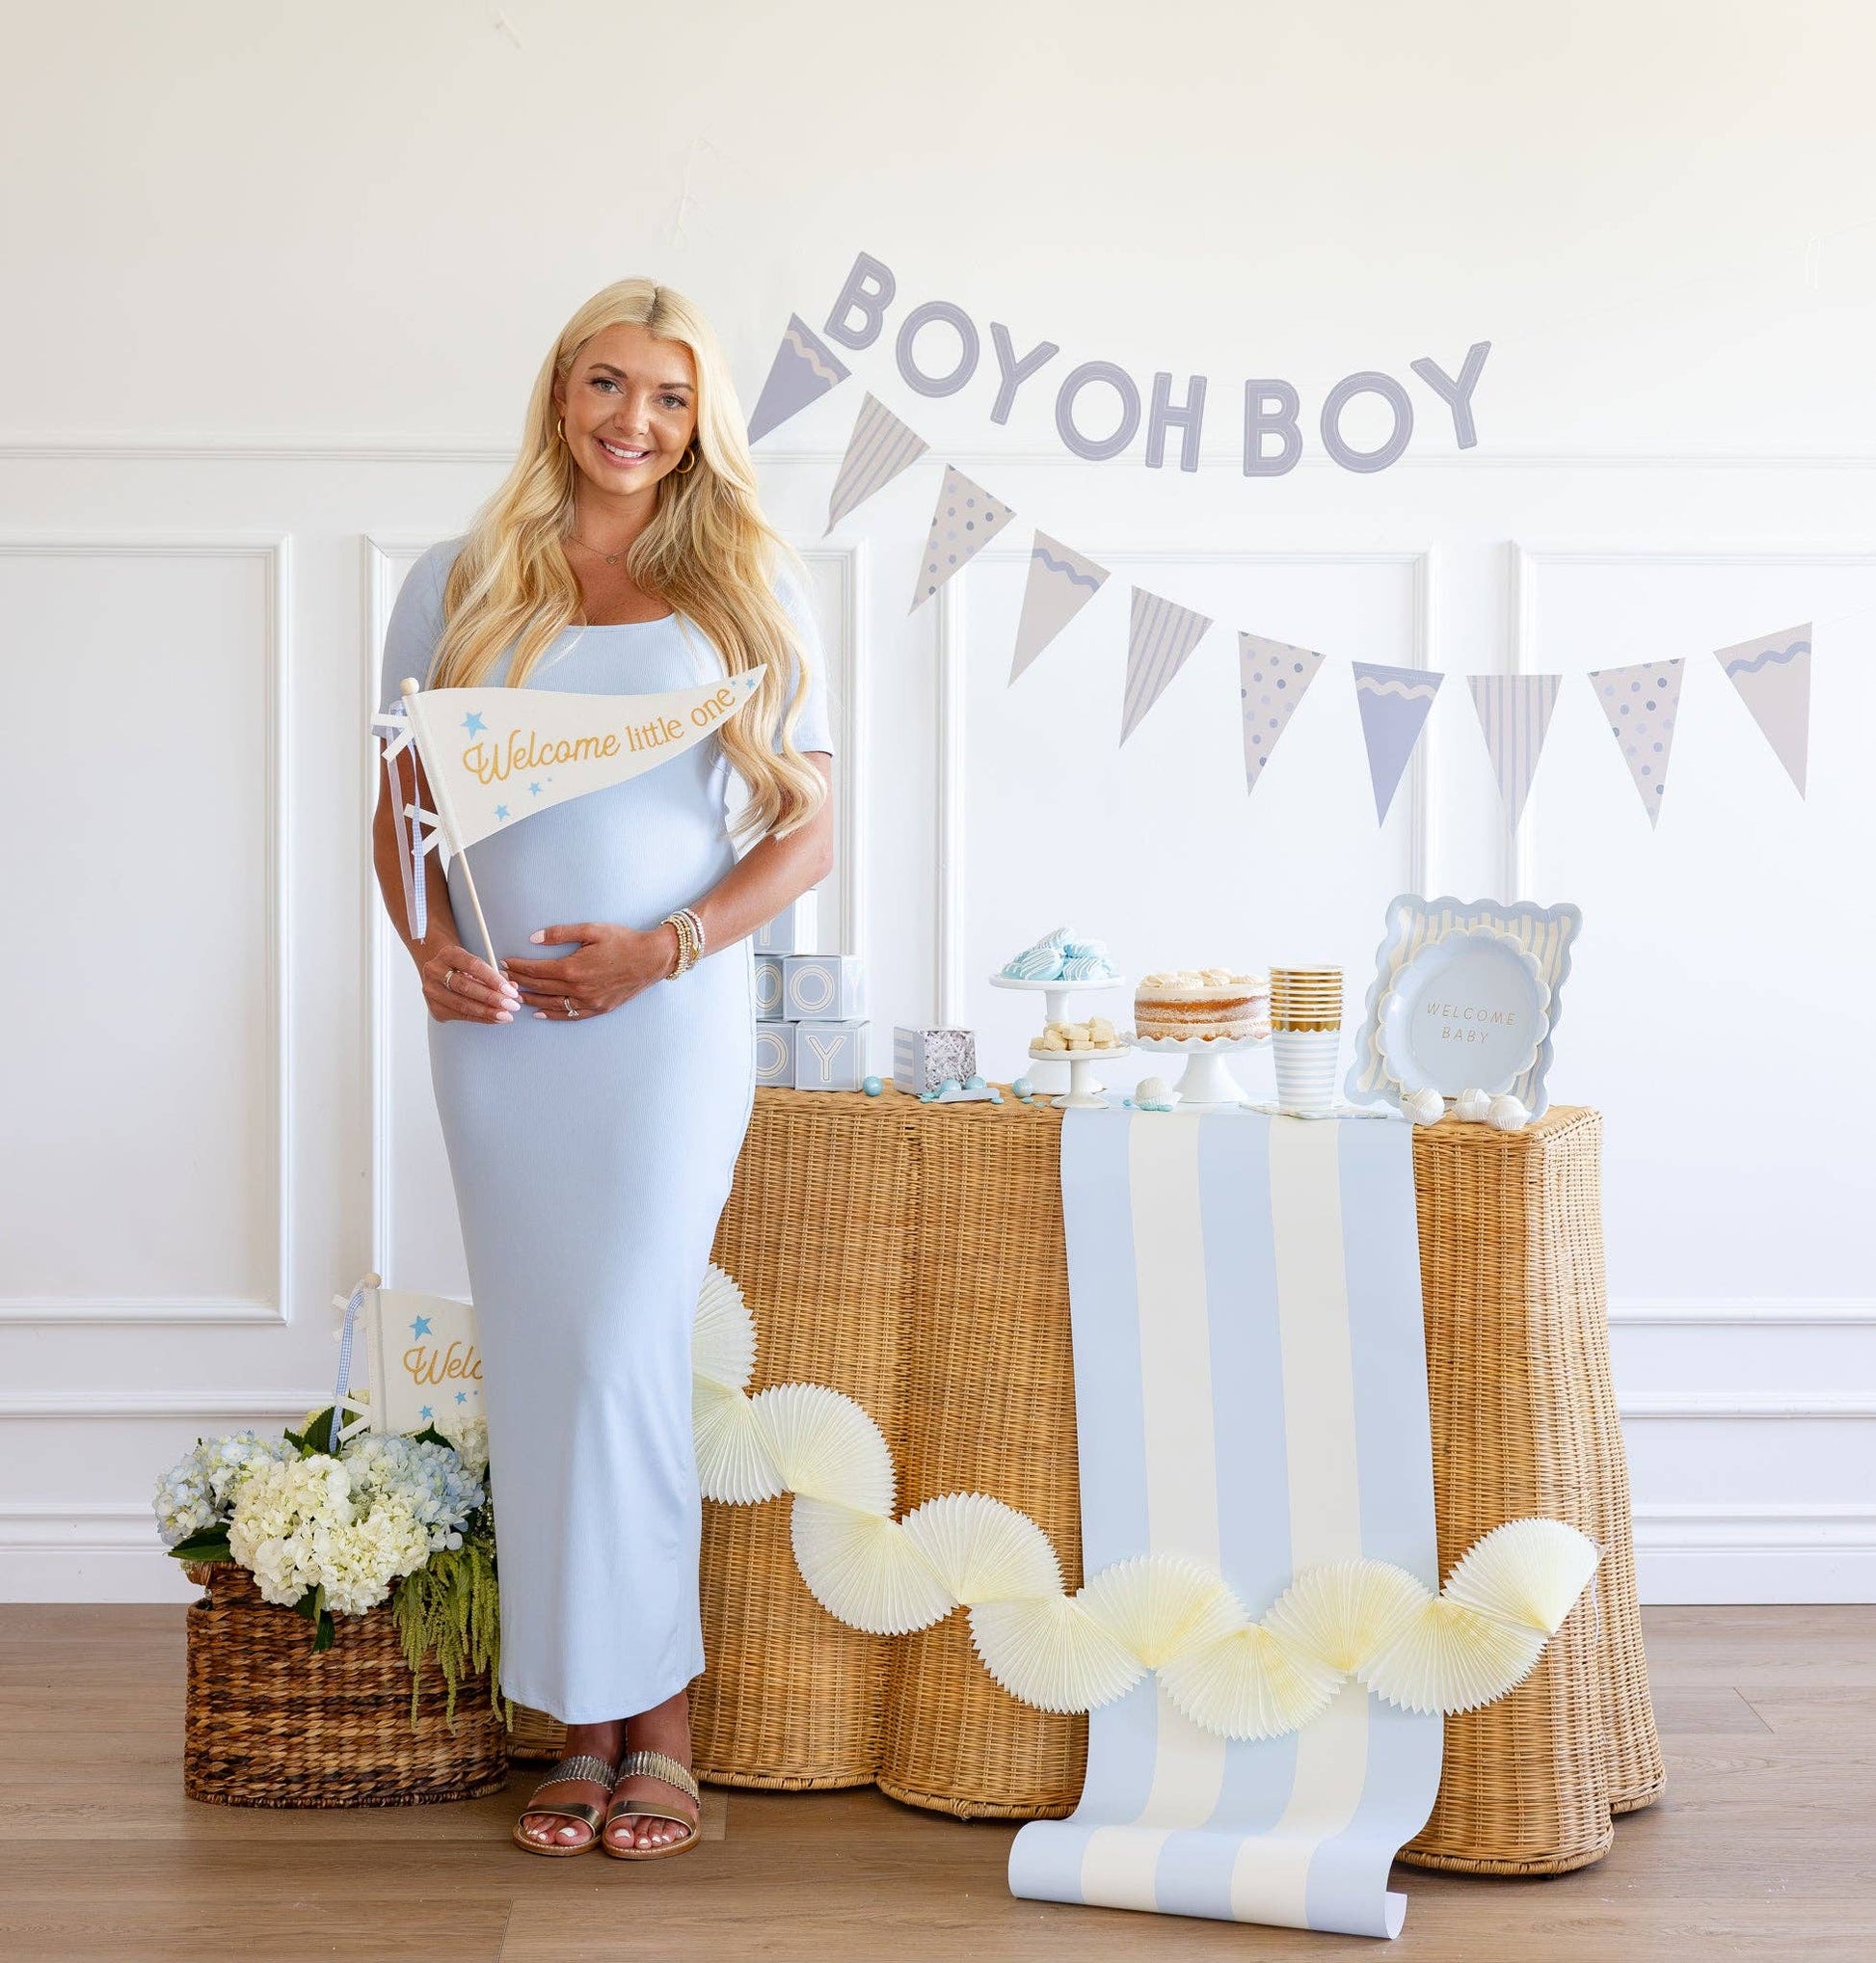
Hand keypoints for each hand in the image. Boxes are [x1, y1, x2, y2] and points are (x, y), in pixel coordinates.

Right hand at [421, 943, 519, 1024]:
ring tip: (506, 1015)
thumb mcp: (476, 963)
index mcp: (448, 954)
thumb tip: (512, 988)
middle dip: (492, 998)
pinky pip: (460, 1016)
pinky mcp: (434, 1007)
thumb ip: (494, 974)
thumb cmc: (464, 967)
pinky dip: (480, 1018)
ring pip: (462, 1004)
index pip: (473, 965)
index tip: (510, 991)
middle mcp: (435, 971)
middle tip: (512, 1005)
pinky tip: (494, 1019)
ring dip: (487, 1012)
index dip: (493, 979)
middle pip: (466, 987)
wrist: (441, 972)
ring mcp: (431, 990)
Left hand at [503, 920, 678, 1020]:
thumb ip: (561, 934)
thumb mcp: (591, 930)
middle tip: (504, 979)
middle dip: (519, 982)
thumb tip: (534, 938)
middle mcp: (578, 988)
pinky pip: (570, 1015)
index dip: (518, 966)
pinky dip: (552, 1014)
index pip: (537, 970)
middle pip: (540, 987)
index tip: (505, 963)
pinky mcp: (598, 1008)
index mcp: (573, 968)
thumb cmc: (623, 941)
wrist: (651, 959)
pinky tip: (540, 1012)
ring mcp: (588, 1001)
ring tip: (515, 995)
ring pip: (551, 1004)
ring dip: (531, 1000)